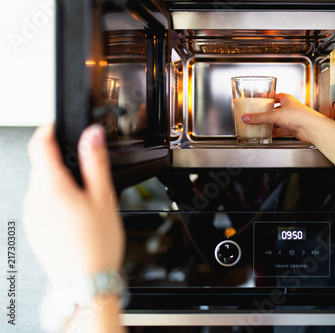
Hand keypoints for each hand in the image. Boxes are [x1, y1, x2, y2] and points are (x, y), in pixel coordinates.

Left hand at [23, 124, 123, 284]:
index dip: (51, 129)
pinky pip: (42, 204)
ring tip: (86, 204)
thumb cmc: (96, 244)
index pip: (39, 143)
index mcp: (51, 186)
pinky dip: (57, 203)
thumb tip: (92, 134)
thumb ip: (95, 161)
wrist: (85, 282)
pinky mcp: (33, 228)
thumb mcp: (103, 196)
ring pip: (44, 186)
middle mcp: (34, 199)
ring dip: (61, 184)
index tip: (61, 125)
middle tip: (89, 176)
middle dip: (64, 163)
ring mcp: (31, 215)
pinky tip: (76, 219)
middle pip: (43, 165)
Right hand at [241, 93, 327, 142]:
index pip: (276, 96)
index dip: (268, 98)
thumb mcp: (275, 115)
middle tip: (258, 115)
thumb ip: (260, 118)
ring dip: (270, 124)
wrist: (312, 128)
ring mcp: (292, 119)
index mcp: (287, 99)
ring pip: (278, 121)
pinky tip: (269, 134)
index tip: (260, 100)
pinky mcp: (293, 129)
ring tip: (260, 125)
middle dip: (267, 113)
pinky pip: (281, 130)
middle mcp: (290, 108)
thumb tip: (247, 118)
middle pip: (275, 110)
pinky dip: (274, 132)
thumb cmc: (300, 116)